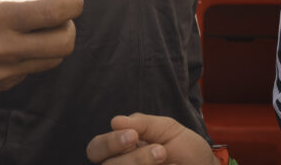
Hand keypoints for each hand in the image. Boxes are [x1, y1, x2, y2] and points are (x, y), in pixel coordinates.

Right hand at [0, 0, 83, 91]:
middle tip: (60, 16)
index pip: (54, 13)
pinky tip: (17, 46)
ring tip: (40, 29)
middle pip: (64, 42)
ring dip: (56, 42)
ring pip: (55, 58)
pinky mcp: (3, 86)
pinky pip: (34, 68)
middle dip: (70, 25)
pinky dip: (35, 55)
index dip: (73, 3)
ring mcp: (4, 72)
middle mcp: (3, 47)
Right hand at [87, 113, 215, 164]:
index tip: (133, 135)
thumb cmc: (185, 150)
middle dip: (132, 159)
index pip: (95, 149)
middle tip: (159, 150)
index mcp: (120, 150)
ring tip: (166, 157)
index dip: (109, 143)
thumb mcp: (167, 129)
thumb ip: (143, 124)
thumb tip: (115, 121)